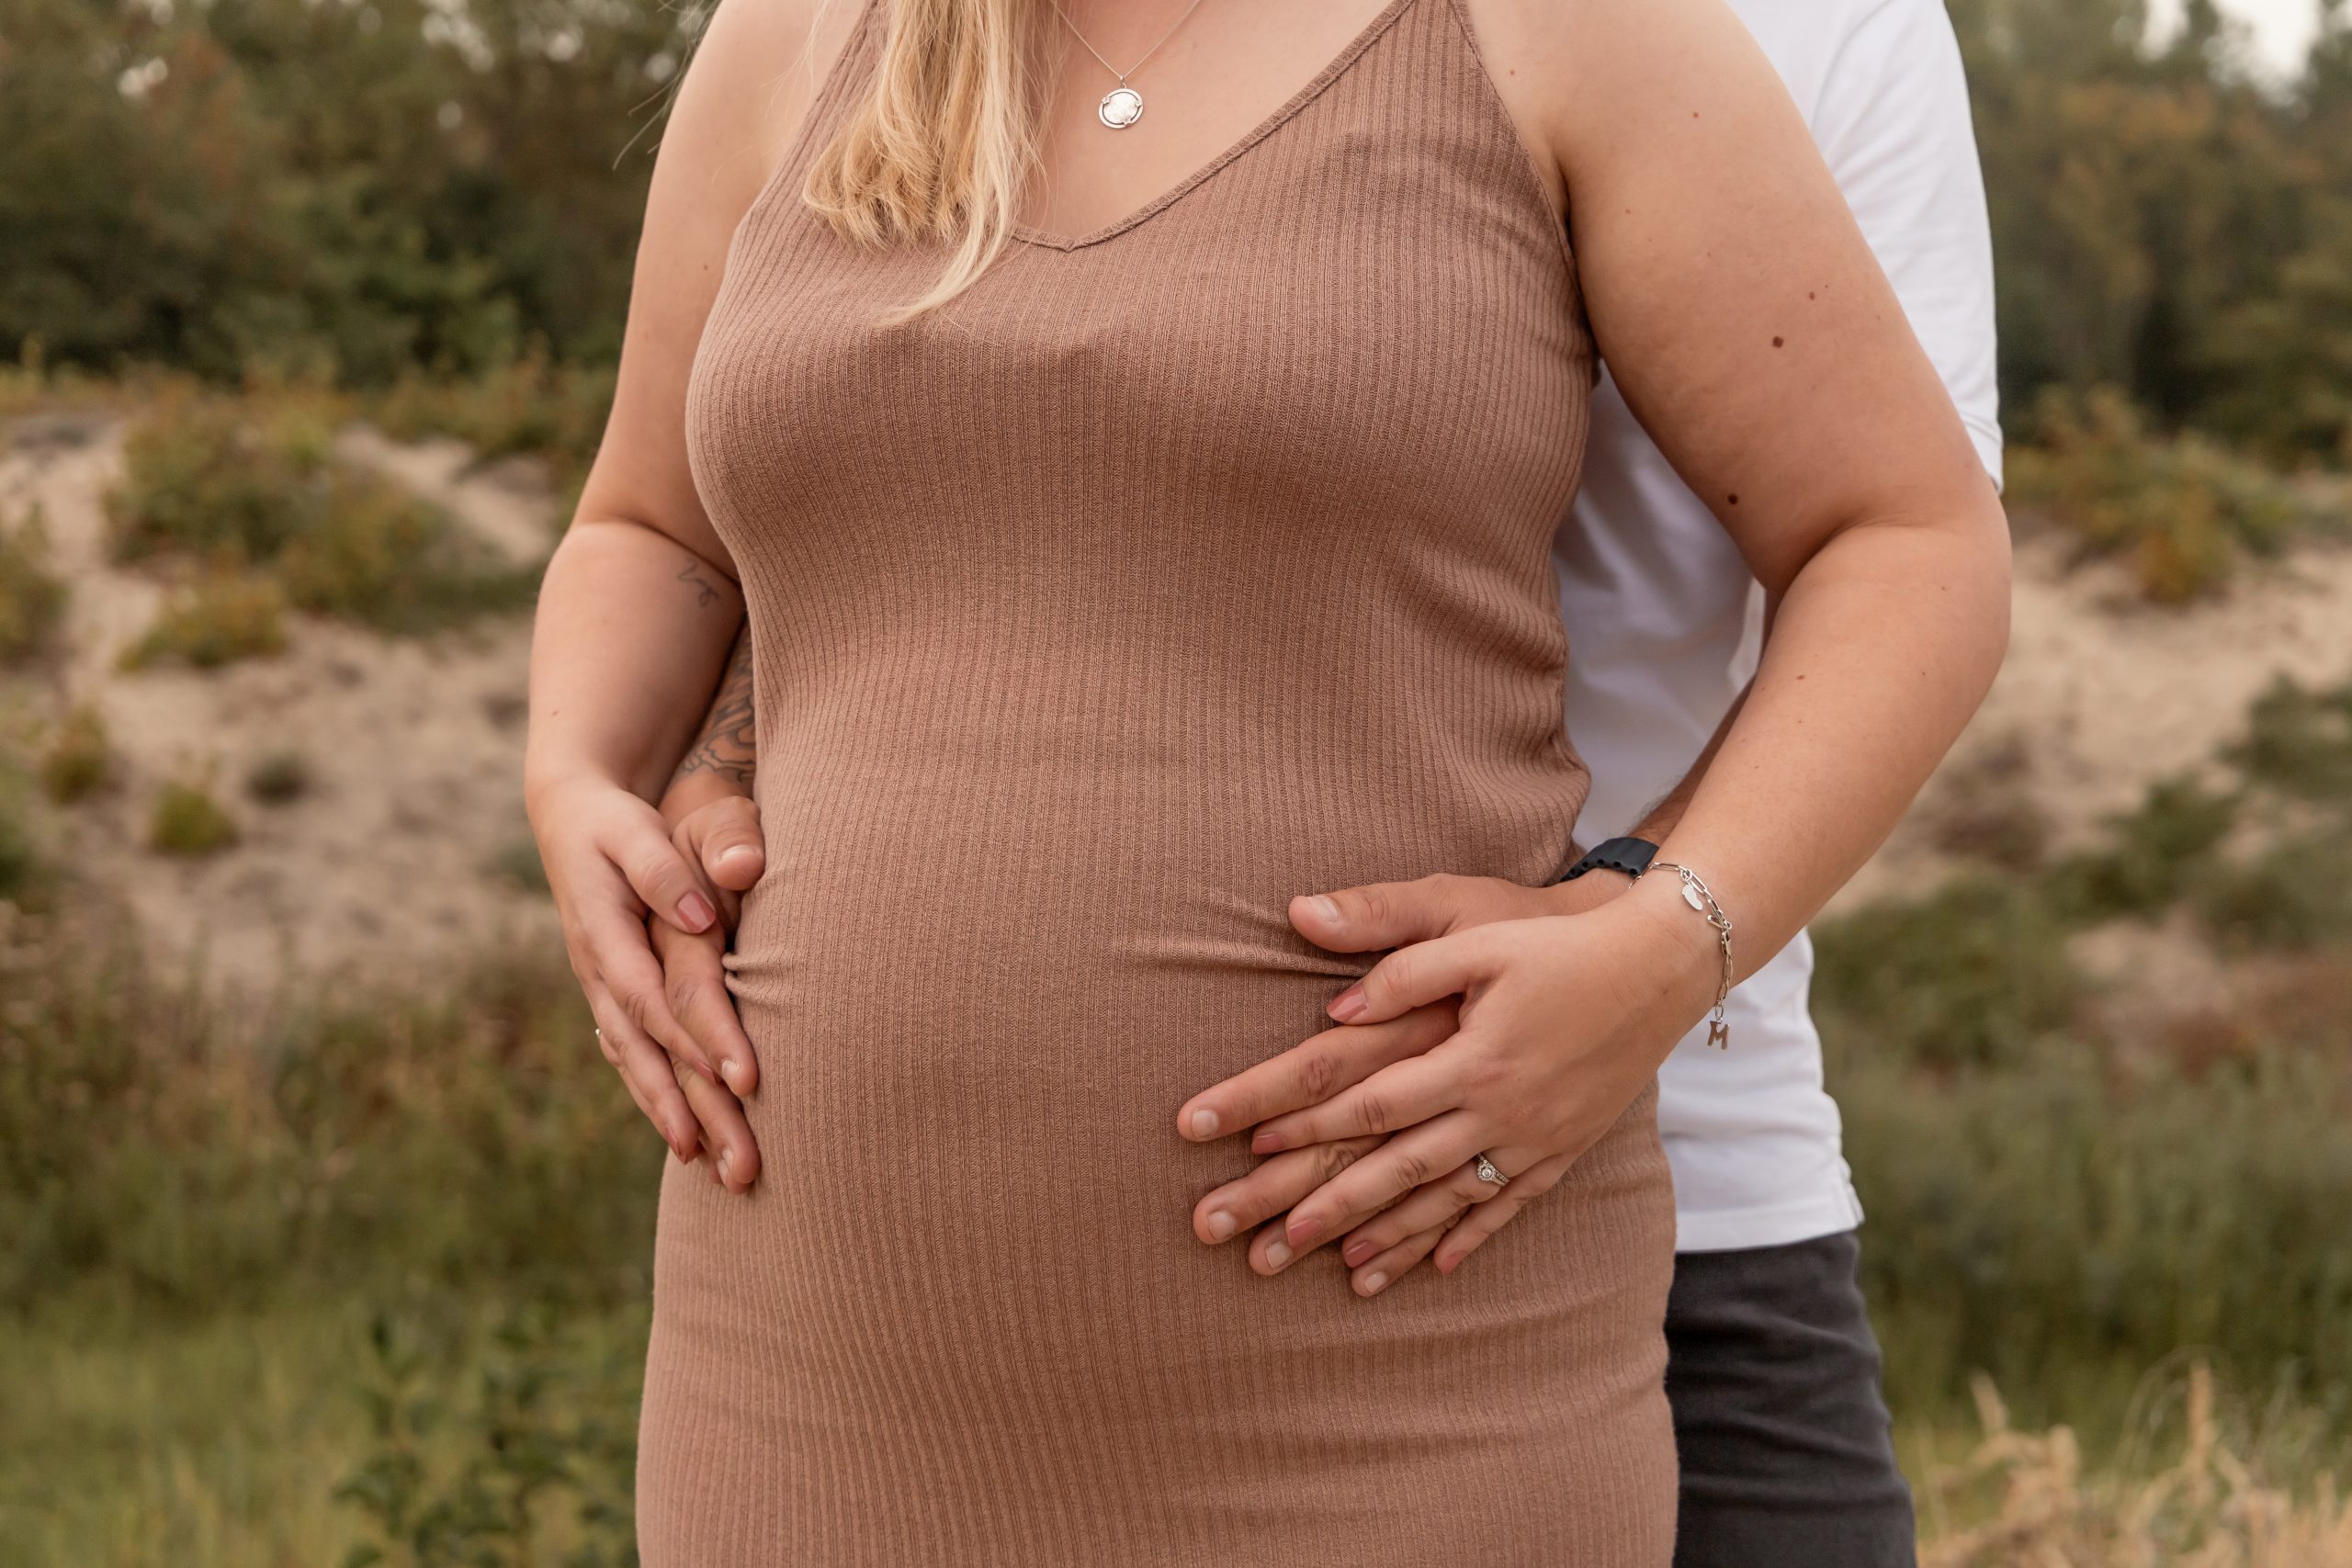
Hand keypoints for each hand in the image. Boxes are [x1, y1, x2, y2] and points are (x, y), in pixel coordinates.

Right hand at [527, 772, 755, 1172]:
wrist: (568, 816)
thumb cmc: (613, 821)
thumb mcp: (632, 830)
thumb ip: (662, 870)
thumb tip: (701, 915)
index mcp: (604, 937)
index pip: (654, 1003)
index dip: (695, 1045)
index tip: (742, 1084)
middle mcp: (599, 975)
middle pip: (648, 1054)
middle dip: (693, 1111)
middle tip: (739, 1165)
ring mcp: (602, 991)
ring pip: (639, 1067)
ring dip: (676, 1120)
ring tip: (717, 1171)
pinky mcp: (613, 997)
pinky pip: (634, 1058)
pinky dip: (659, 1100)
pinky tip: (687, 1140)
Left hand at [1180, 869, 1713, 1291]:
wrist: (1660, 967)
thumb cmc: (1557, 943)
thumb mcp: (1476, 931)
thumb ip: (1402, 965)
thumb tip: (1334, 1003)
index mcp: (1471, 1059)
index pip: (1371, 1103)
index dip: (1308, 1127)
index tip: (1252, 1149)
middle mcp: (1500, 1112)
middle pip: (1398, 1170)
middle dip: (1330, 1207)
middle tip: (1272, 1245)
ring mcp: (1535, 1139)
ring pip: (1449, 1201)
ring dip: (1392, 1238)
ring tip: (1340, 1271)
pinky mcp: (1564, 1149)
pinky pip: (1508, 1206)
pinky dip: (1468, 1239)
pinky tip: (1435, 1268)